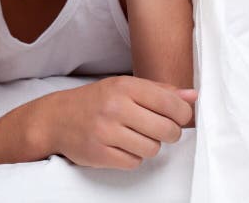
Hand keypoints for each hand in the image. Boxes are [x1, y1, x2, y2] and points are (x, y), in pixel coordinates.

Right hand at [35, 76, 196, 169]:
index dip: (182, 115)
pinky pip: (134, 163)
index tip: (177, 117)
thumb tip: (193, 96)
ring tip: (134, 136)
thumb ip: (160, 91)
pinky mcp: (100, 154)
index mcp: (124, 86)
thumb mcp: (124, 86)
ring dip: (148, 146)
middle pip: (167, 131)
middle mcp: (115, 107)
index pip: (172, 105)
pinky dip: (131, 157)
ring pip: (152, 149)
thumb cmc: (96, 101)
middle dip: (168, 133)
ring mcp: (106, 132)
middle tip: (156, 128)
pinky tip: (120, 146)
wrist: (56, 118)